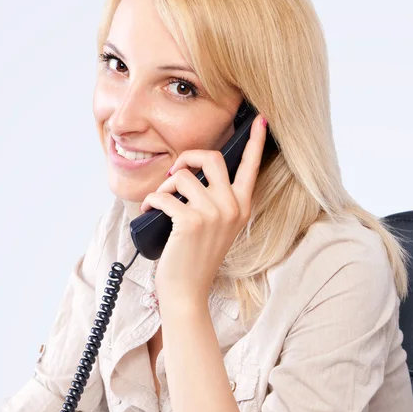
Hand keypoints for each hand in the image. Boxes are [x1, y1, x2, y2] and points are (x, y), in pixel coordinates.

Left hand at [139, 114, 267, 306]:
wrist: (187, 292)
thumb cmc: (196, 256)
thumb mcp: (216, 225)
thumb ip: (214, 198)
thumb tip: (191, 170)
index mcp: (242, 206)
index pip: (252, 167)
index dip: (256, 142)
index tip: (261, 120)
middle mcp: (232, 206)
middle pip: (213, 158)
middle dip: (189, 157)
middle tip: (176, 171)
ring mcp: (213, 214)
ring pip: (183, 175)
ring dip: (164, 185)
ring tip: (160, 202)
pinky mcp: (191, 221)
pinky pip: (164, 194)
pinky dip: (151, 201)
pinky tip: (150, 212)